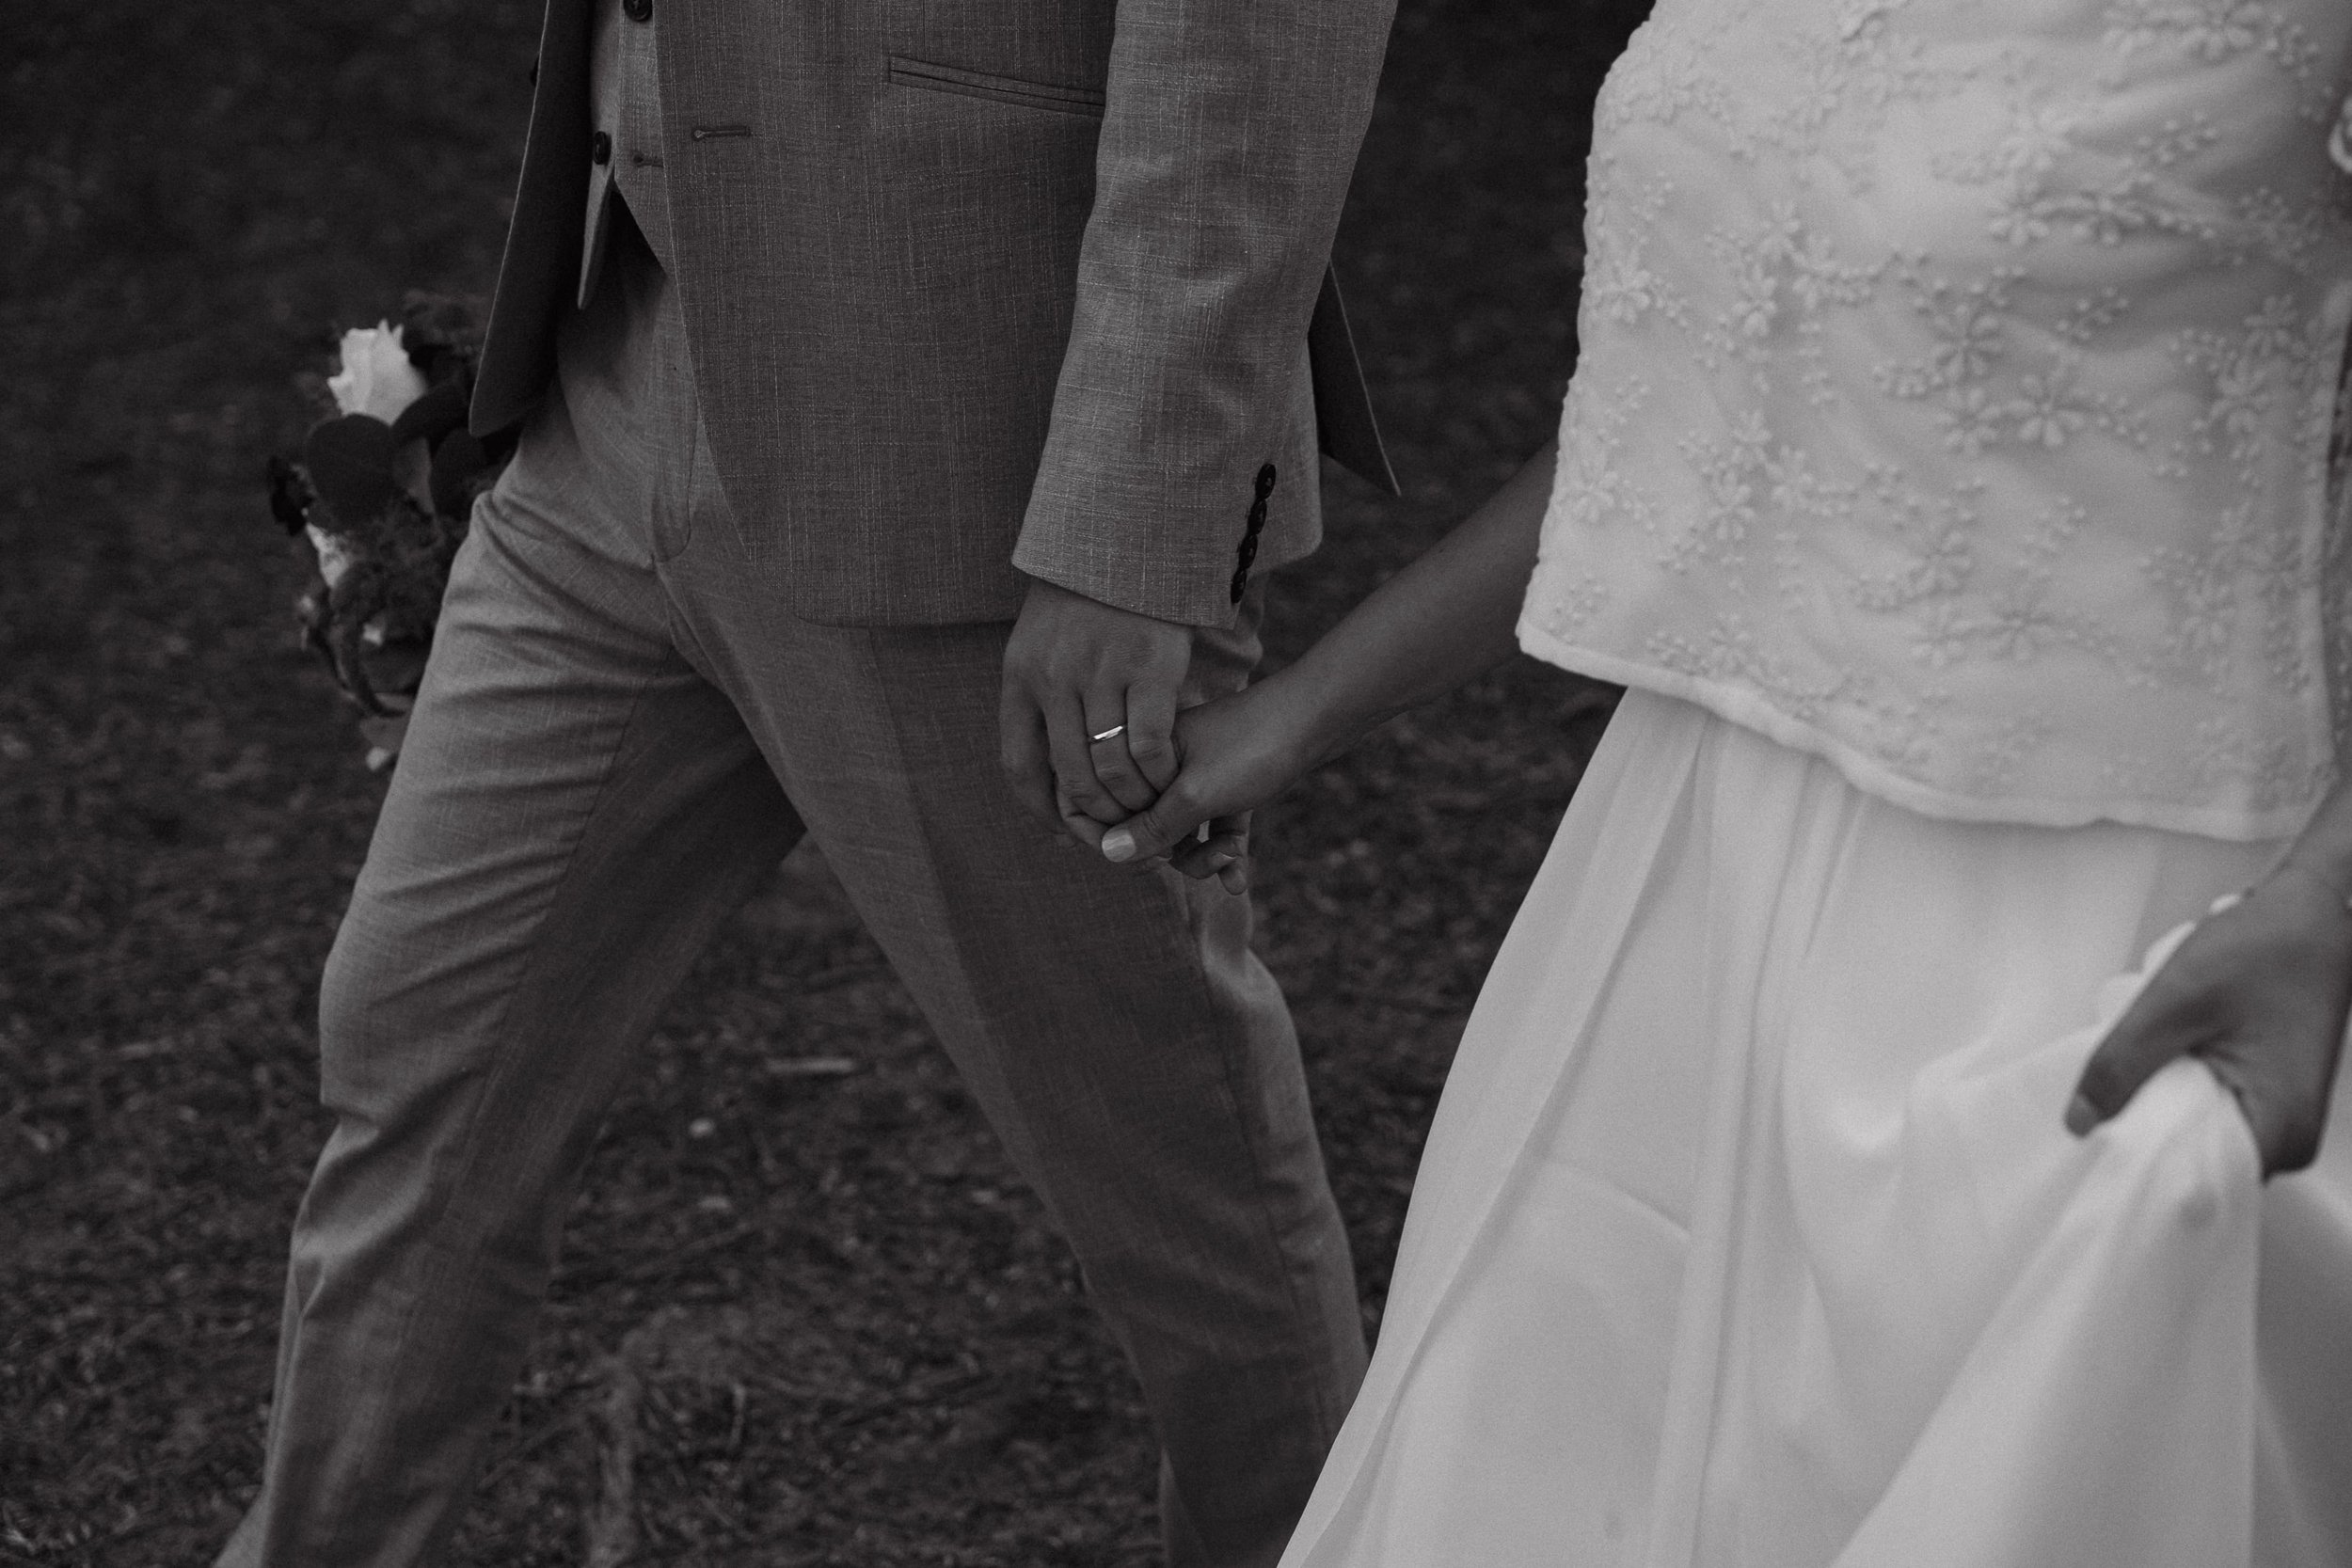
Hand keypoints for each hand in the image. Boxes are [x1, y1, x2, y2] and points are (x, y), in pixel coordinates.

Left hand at [999, 578, 1194, 836]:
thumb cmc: (1085, 600)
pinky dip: (1160, 772)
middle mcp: (1054, 679)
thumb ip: (1039, 699)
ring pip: (1111, 767)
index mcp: (1021, 678)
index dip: (1043, 810)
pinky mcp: (1150, 667)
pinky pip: (1151, 744)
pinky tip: (1169, 775)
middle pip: (1071, 776)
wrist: (1126, 537)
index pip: (1021, 766)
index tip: (1067, 829)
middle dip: (1097, 816)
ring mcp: (1101, 673)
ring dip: (1132, 799)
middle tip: (1121, 826)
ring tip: (1149, 804)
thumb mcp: (1040, 643)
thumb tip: (1045, 770)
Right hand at [1090, 671, 1326, 892]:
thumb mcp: (1196, 795)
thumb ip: (1152, 828)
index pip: (1101, 800)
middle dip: (1166, 853)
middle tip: (1192, 859)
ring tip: (1229, 857)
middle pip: (1143, 825)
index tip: (1141, 859)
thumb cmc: (1253, 746)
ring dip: (1201, 857)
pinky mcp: (1231, 785)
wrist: (1320, 715)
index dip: (1109, 837)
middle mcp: (1163, 762)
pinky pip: (1215, 828)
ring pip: (1181, 833)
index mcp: (1142, 751)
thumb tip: (1109, 853)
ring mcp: (1198, 774)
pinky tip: (1240, 878)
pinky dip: (1226, 852)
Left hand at [2067, 864, 2351, 1178]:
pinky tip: (2151, 1067)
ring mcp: (2274, 1123)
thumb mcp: (2175, 1001)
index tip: (2087, 1150)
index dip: (2134, 1168)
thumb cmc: (2262, 949)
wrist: (2309, 914)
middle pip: (2189, 1166)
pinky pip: (2204, 1115)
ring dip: (2152, 1111)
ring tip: (2127, 1075)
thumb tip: (2080, 1122)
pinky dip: (2171, 1096)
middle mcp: (2284, 1142)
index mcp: (2279, 1132)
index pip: (2191, 1185)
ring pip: (2192, 1138)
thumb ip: (2123, 1063)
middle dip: (2139, 1135)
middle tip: (2096, 1102)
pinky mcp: (2262, 1101)